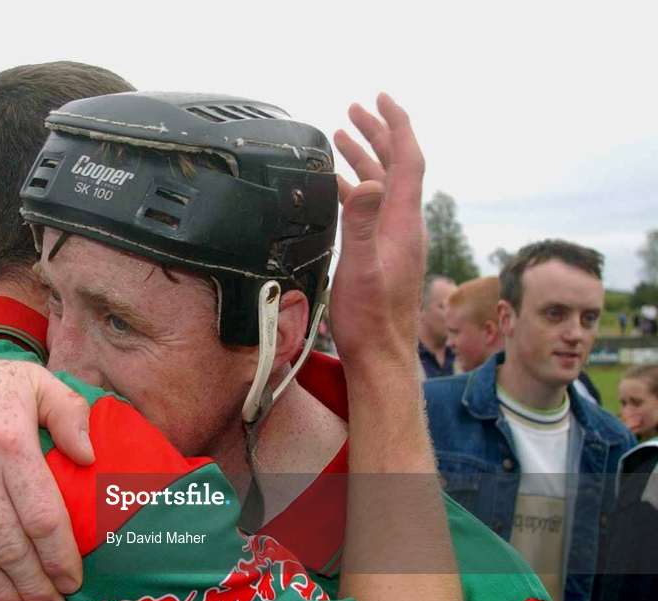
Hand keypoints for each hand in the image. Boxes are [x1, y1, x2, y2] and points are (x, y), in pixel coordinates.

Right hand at [329, 93, 427, 376]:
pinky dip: (354, 189)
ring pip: (381, 186)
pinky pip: (370, 209)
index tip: (380, 98)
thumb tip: (365, 183)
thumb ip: (361, 226)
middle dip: (377, 133)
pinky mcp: (383, 254)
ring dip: (364, 158)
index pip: (407, 159)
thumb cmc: (371, 320)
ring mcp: (394, 240)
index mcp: (402, 223)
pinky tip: (337, 187)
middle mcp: (403, 226)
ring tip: (341, 137)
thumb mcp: (361, 270)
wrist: (381, 356)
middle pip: (395, 166)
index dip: (396, 124)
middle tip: (354, 110)